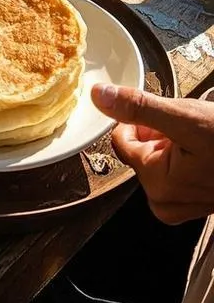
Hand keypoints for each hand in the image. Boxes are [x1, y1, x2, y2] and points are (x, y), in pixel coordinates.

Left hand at [92, 83, 213, 223]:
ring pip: (160, 158)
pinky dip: (188, 154)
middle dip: (161, 133)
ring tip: (204, 138)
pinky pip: (178, 171)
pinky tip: (208, 149)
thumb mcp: (185, 117)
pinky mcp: (197, 203)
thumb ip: (139, 108)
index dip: (141, 121)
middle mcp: (165, 203)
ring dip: (176, 142)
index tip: (166, 113)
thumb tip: (99, 96)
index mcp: (157, 185)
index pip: (122, 141)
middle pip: (142, 150)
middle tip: (191, 128)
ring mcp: (182, 206)